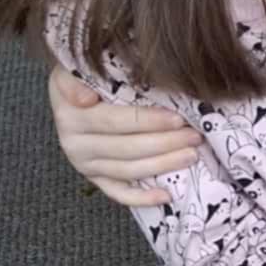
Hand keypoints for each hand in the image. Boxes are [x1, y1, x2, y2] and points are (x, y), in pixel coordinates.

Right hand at [48, 65, 201, 207]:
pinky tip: (166, 196)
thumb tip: (85, 99)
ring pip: (128, 171)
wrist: (70, 94)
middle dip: (166, 144)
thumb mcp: (75, 67)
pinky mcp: (94, 179)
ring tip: (191, 155)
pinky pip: (118, 194)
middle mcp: (75, 145)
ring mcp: (85, 165)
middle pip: (127, 149)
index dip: (149, 122)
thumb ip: (76, 78)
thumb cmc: (84, 75)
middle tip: (195, 137)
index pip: (116, 122)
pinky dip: (142, 198)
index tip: (178, 118)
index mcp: (72, 117)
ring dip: (163, 165)